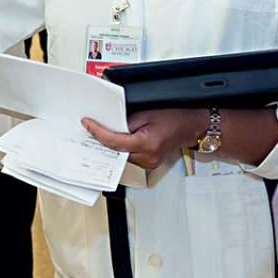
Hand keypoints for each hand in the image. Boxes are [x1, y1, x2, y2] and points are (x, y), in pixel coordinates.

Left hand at [82, 108, 208, 169]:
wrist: (190, 125)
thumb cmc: (172, 116)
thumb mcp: (145, 113)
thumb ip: (126, 122)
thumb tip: (109, 126)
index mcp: (147, 144)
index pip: (115, 142)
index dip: (98, 132)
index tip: (87, 124)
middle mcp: (148, 157)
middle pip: (117, 151)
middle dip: (102, 139)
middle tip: (90, 127)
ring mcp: (150, 163)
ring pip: (122, 156)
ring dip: (112, 144)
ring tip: (101, 131)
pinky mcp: (150, 163)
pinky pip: (130, 156)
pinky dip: (122, 148)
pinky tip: (117, 138)